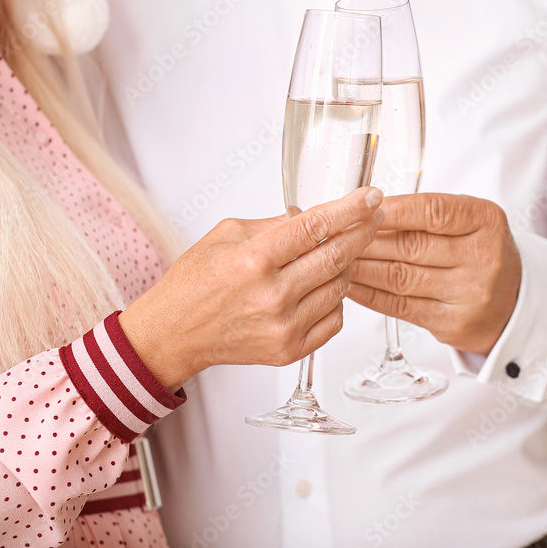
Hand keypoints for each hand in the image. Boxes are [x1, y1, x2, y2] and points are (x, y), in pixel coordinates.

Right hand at [119, 187, 383, 390]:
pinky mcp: (290, 350)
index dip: (350, 209)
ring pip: (341, 286)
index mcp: (255, 260)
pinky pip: (334, 319)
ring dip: (345, 266)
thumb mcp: (226, 235)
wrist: (173, 334)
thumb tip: (312, 215)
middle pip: (337, 256)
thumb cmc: (194, 282)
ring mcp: (284, 326)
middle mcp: (273, 295)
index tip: (371, 197)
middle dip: (362, 231)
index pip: (316, 226)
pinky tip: (320, 287)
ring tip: (334, 254)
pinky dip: (334, 299)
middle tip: (373, 217)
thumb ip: (274, 224)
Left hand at [347, 193, 521, 354]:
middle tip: (338, 233)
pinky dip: (370, 295)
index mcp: (486, 222)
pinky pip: (400, 307)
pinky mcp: (452, 323)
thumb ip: (427, 214)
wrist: (512, 301)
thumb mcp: (470, 221)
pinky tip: (352, 285)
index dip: (393, 209)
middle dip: (367, 239)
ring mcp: (469, 294)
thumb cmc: (480, 253)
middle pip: (412, 245)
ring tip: (337, 258)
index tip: (363, 207)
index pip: (433, 211)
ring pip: (401, 277)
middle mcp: (483, 258)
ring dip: (362, 267)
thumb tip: (367, 210)